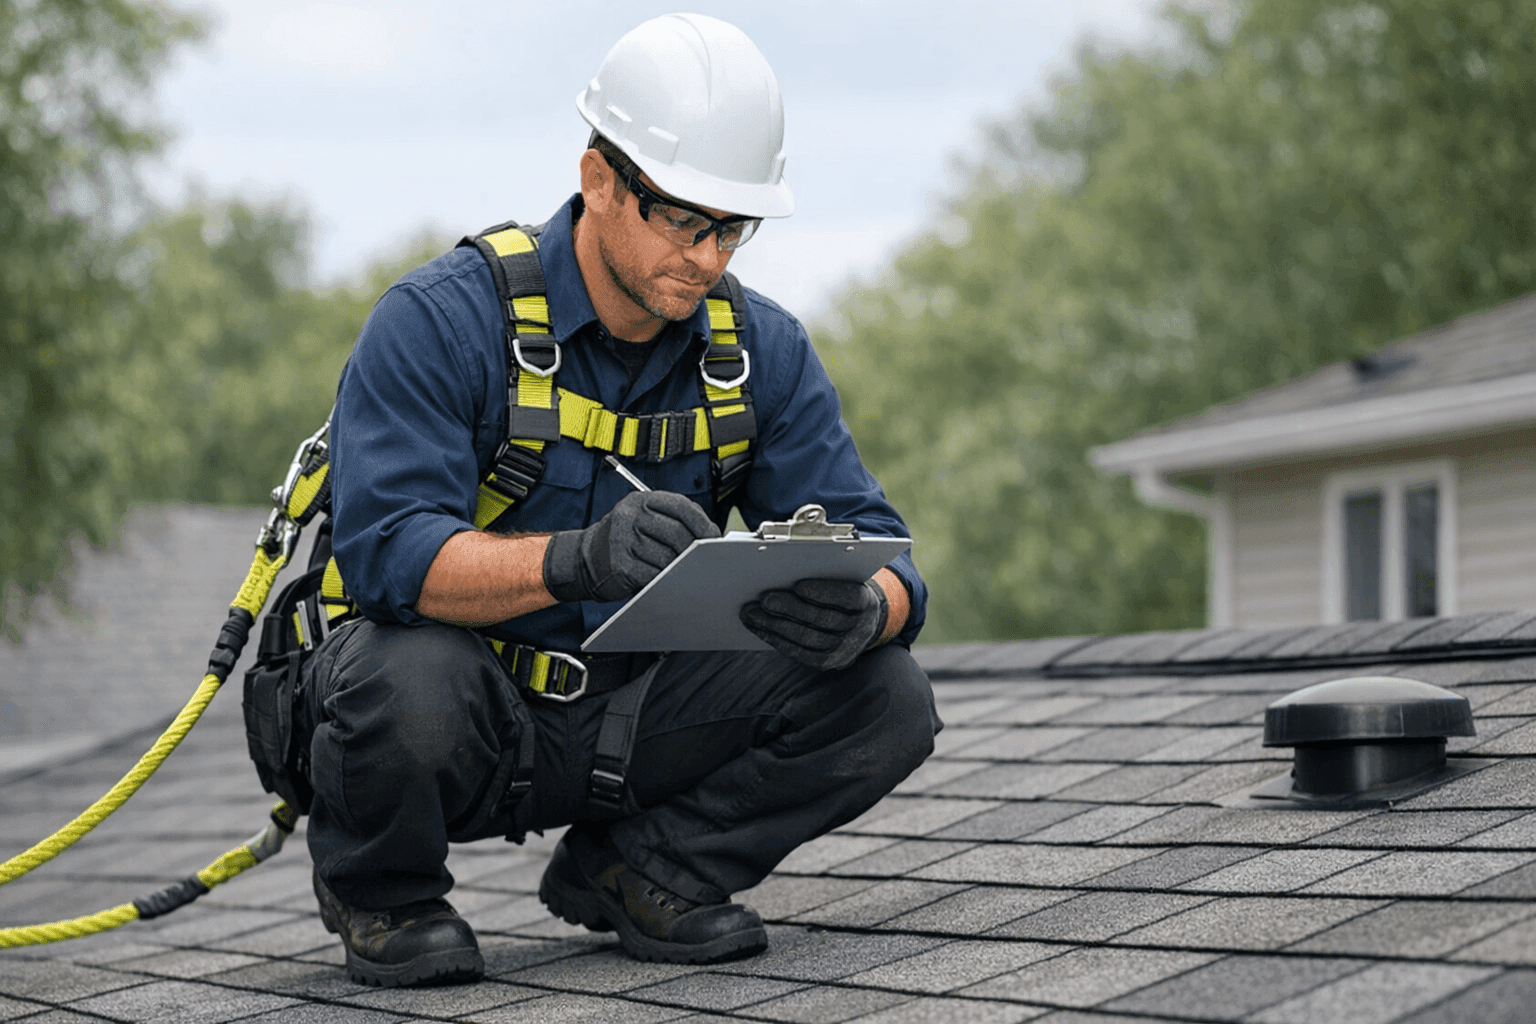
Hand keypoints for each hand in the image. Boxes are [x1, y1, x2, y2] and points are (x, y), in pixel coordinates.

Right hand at [543, 491, 718, 602]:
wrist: (585, 558)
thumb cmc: (623, 539)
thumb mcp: (643, 518)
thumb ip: (672, 520)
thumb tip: (710, 535)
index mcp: (640, 500)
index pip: (681, 506)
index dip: (703, 523)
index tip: (713, 537)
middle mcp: (630, 516)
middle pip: (677, 533)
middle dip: (695, 549)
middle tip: (704, 559)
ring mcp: (623, 540)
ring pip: (668, 556)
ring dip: (680, 566)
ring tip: (682, 569)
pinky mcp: (621, 565)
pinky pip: (655, 574)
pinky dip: (665, 578)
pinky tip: (664, 578)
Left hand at [740, 578, 888, 670]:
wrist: (859, 623)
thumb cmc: (841, 591)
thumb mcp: (842, 580)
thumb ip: (823, 575)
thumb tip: (785, 571)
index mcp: (866, 602)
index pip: (849, 597)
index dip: (824, 592)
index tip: (798, 585)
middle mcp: (860, 628)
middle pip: (824, 619)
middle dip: (791, 609)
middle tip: (764, 598)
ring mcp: (845, 649)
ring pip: (809, 639)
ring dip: (776, 626)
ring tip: (752, 613)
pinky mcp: (828, 662)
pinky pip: (801, 654)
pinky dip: (778, 641)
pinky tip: (760, 628)